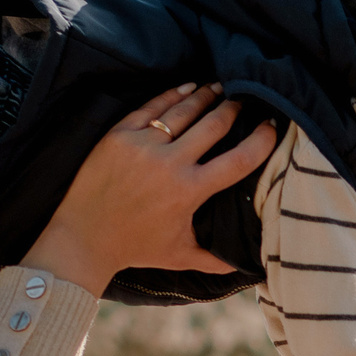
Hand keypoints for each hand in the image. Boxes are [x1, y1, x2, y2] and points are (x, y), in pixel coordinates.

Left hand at [19, 83, 277, 294]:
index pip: (238, 160)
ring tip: (220, 87)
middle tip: (245, 99)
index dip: (262, 140)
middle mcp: (169, 164)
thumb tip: (245, 268)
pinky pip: (152, 107)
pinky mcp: (119, 135)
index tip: (272, 126)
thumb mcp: (179, 255)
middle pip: (213, 124)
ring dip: (205, 96)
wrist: (83, 237)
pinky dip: (172, 95)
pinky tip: (187, 87)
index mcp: (189, 191)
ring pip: (183, 111)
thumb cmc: (134, 247)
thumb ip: (214, 259)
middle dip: (234, 108)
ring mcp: (142, 145)